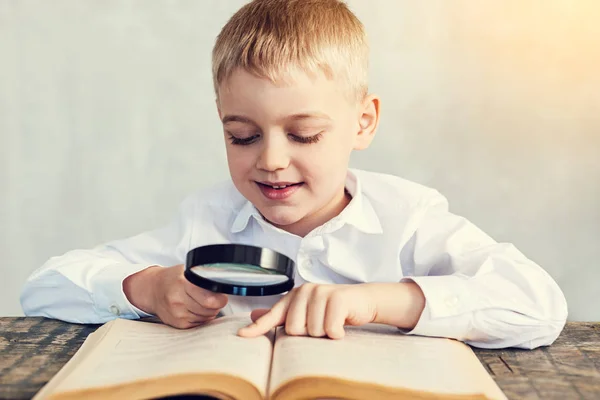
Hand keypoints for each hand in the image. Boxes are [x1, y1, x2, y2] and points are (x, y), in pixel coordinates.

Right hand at [123, 264, 227, 328]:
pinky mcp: (178, 324)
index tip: (222, 295)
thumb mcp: (186, 271)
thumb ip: (203, 277)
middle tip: (214, 297)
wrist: (152, 290)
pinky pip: (200, 323)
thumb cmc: (173, 278)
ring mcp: (177, 314)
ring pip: (207, 317)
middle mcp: (178, 300)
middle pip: (210, 310)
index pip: (209, 299)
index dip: (220, 298)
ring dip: (210, 311)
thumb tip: (224, 285)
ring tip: (201, 301)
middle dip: (217, 304)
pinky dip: (202, 317)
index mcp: (182, 284)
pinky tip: (195, 308)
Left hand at [237, 282, 425, 338]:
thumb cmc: (332, 309)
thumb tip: (254, 317)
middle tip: (322, 324)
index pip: (273, 315)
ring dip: (325, 334)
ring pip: (313, 331)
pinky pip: (329, 328)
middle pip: (294, 330)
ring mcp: (320, 292)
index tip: (242, 335)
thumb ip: (281, 315)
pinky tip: (342, 326)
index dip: (257, 328)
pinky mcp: (336, 298)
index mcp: (293, 296)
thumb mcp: (306, 312)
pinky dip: (337, 333)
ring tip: (332, 323)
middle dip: (310, 334)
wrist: (362, 301)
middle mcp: (304, 291)